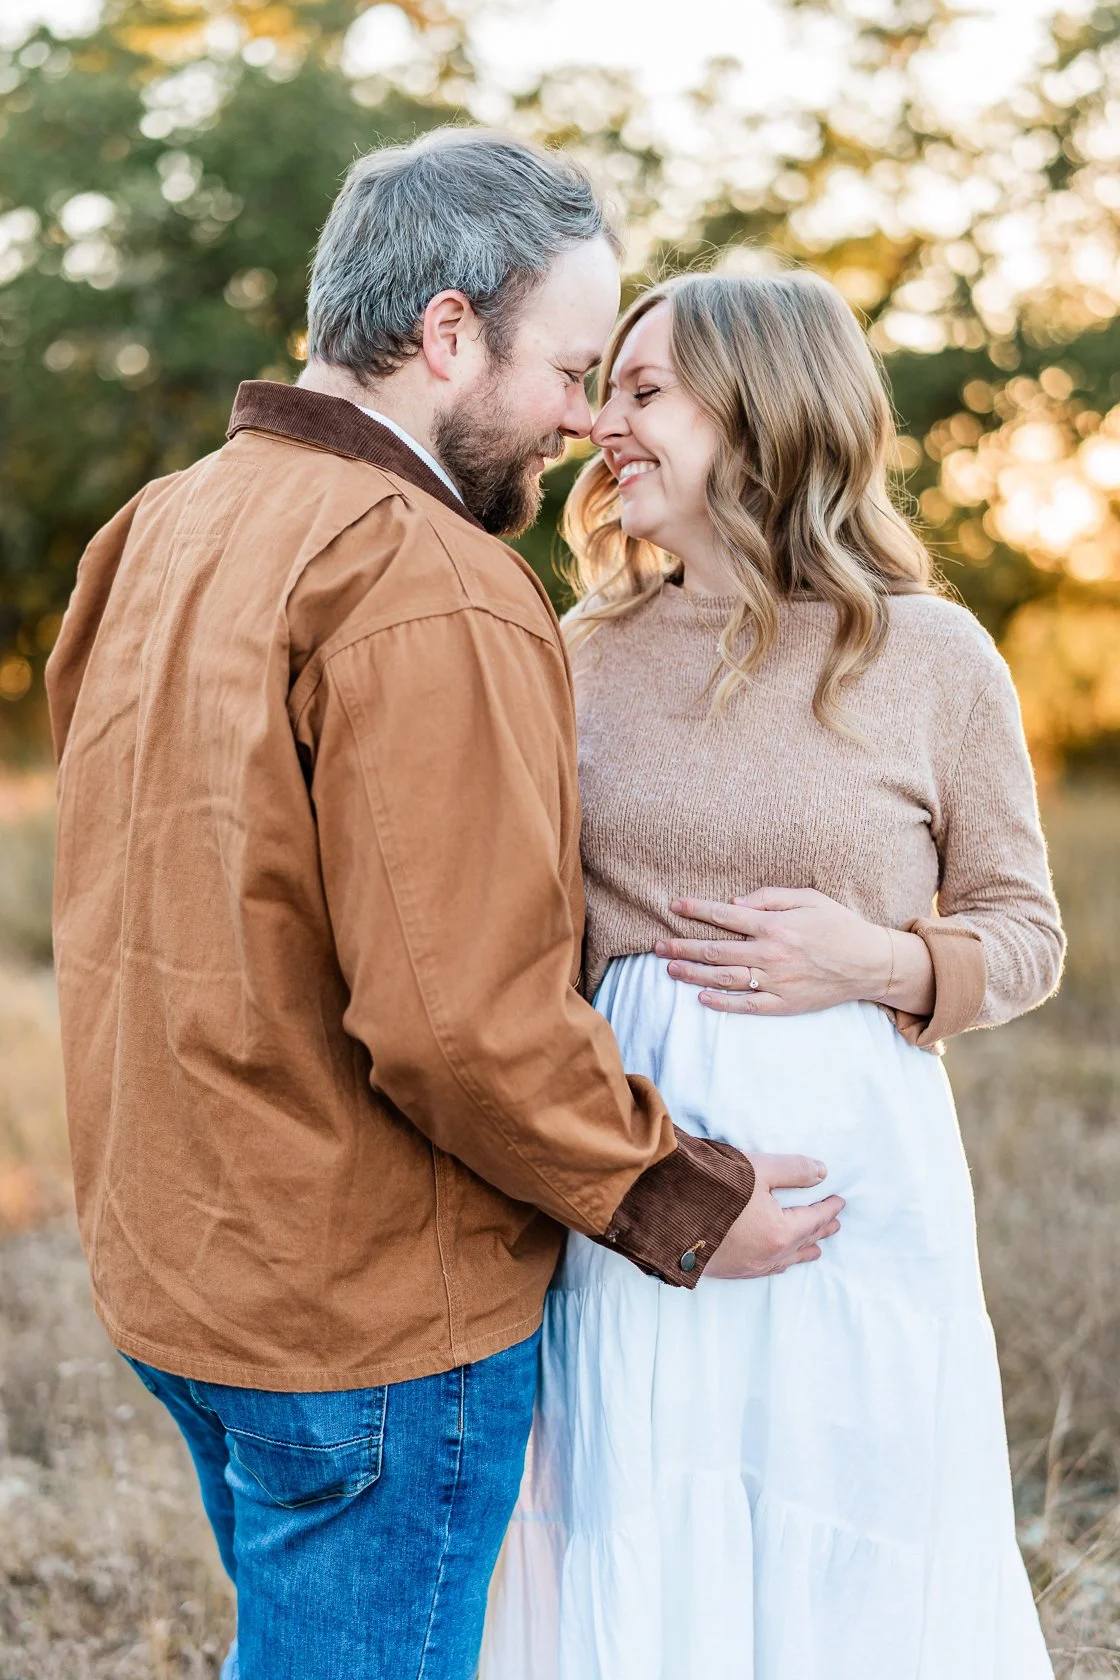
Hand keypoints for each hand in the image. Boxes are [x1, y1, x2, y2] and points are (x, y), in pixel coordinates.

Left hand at [656, 887, 933, 1017]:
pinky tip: (701, 998)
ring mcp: (776, 982)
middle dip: (682, 947)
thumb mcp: (808, 898)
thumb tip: (735, 905)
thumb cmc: (838, 925)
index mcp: (775, 926)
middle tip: (656, 946)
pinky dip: (722, 1003)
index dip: (696, 910)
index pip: (725, 917)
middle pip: (715, 951)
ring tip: (670, 969)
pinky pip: (746, 1005)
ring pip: (724, 979)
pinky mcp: (784, 1004)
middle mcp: (770, 955)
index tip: (674, 906)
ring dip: (693, 974)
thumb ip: (769, 897)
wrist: (870, 964)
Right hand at [705, 1153, 844, 1277]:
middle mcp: (765, 1256)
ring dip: (801, 1252)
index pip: (812, 1219)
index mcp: (778, 1233)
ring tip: (814, 1251)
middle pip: (801, 1243)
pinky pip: (763, 1270)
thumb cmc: (712, 1187)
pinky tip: (776, 1263)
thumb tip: (822, 1173)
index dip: (827, 1209)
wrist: (663, 1212)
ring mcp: (745, 1267)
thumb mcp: (757, 1169)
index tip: (839, 1202)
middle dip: (819, 1232)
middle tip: (834, 1226)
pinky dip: (778, 1263)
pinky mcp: (726, 1271)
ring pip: (783, 1261)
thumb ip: (793, 1170)